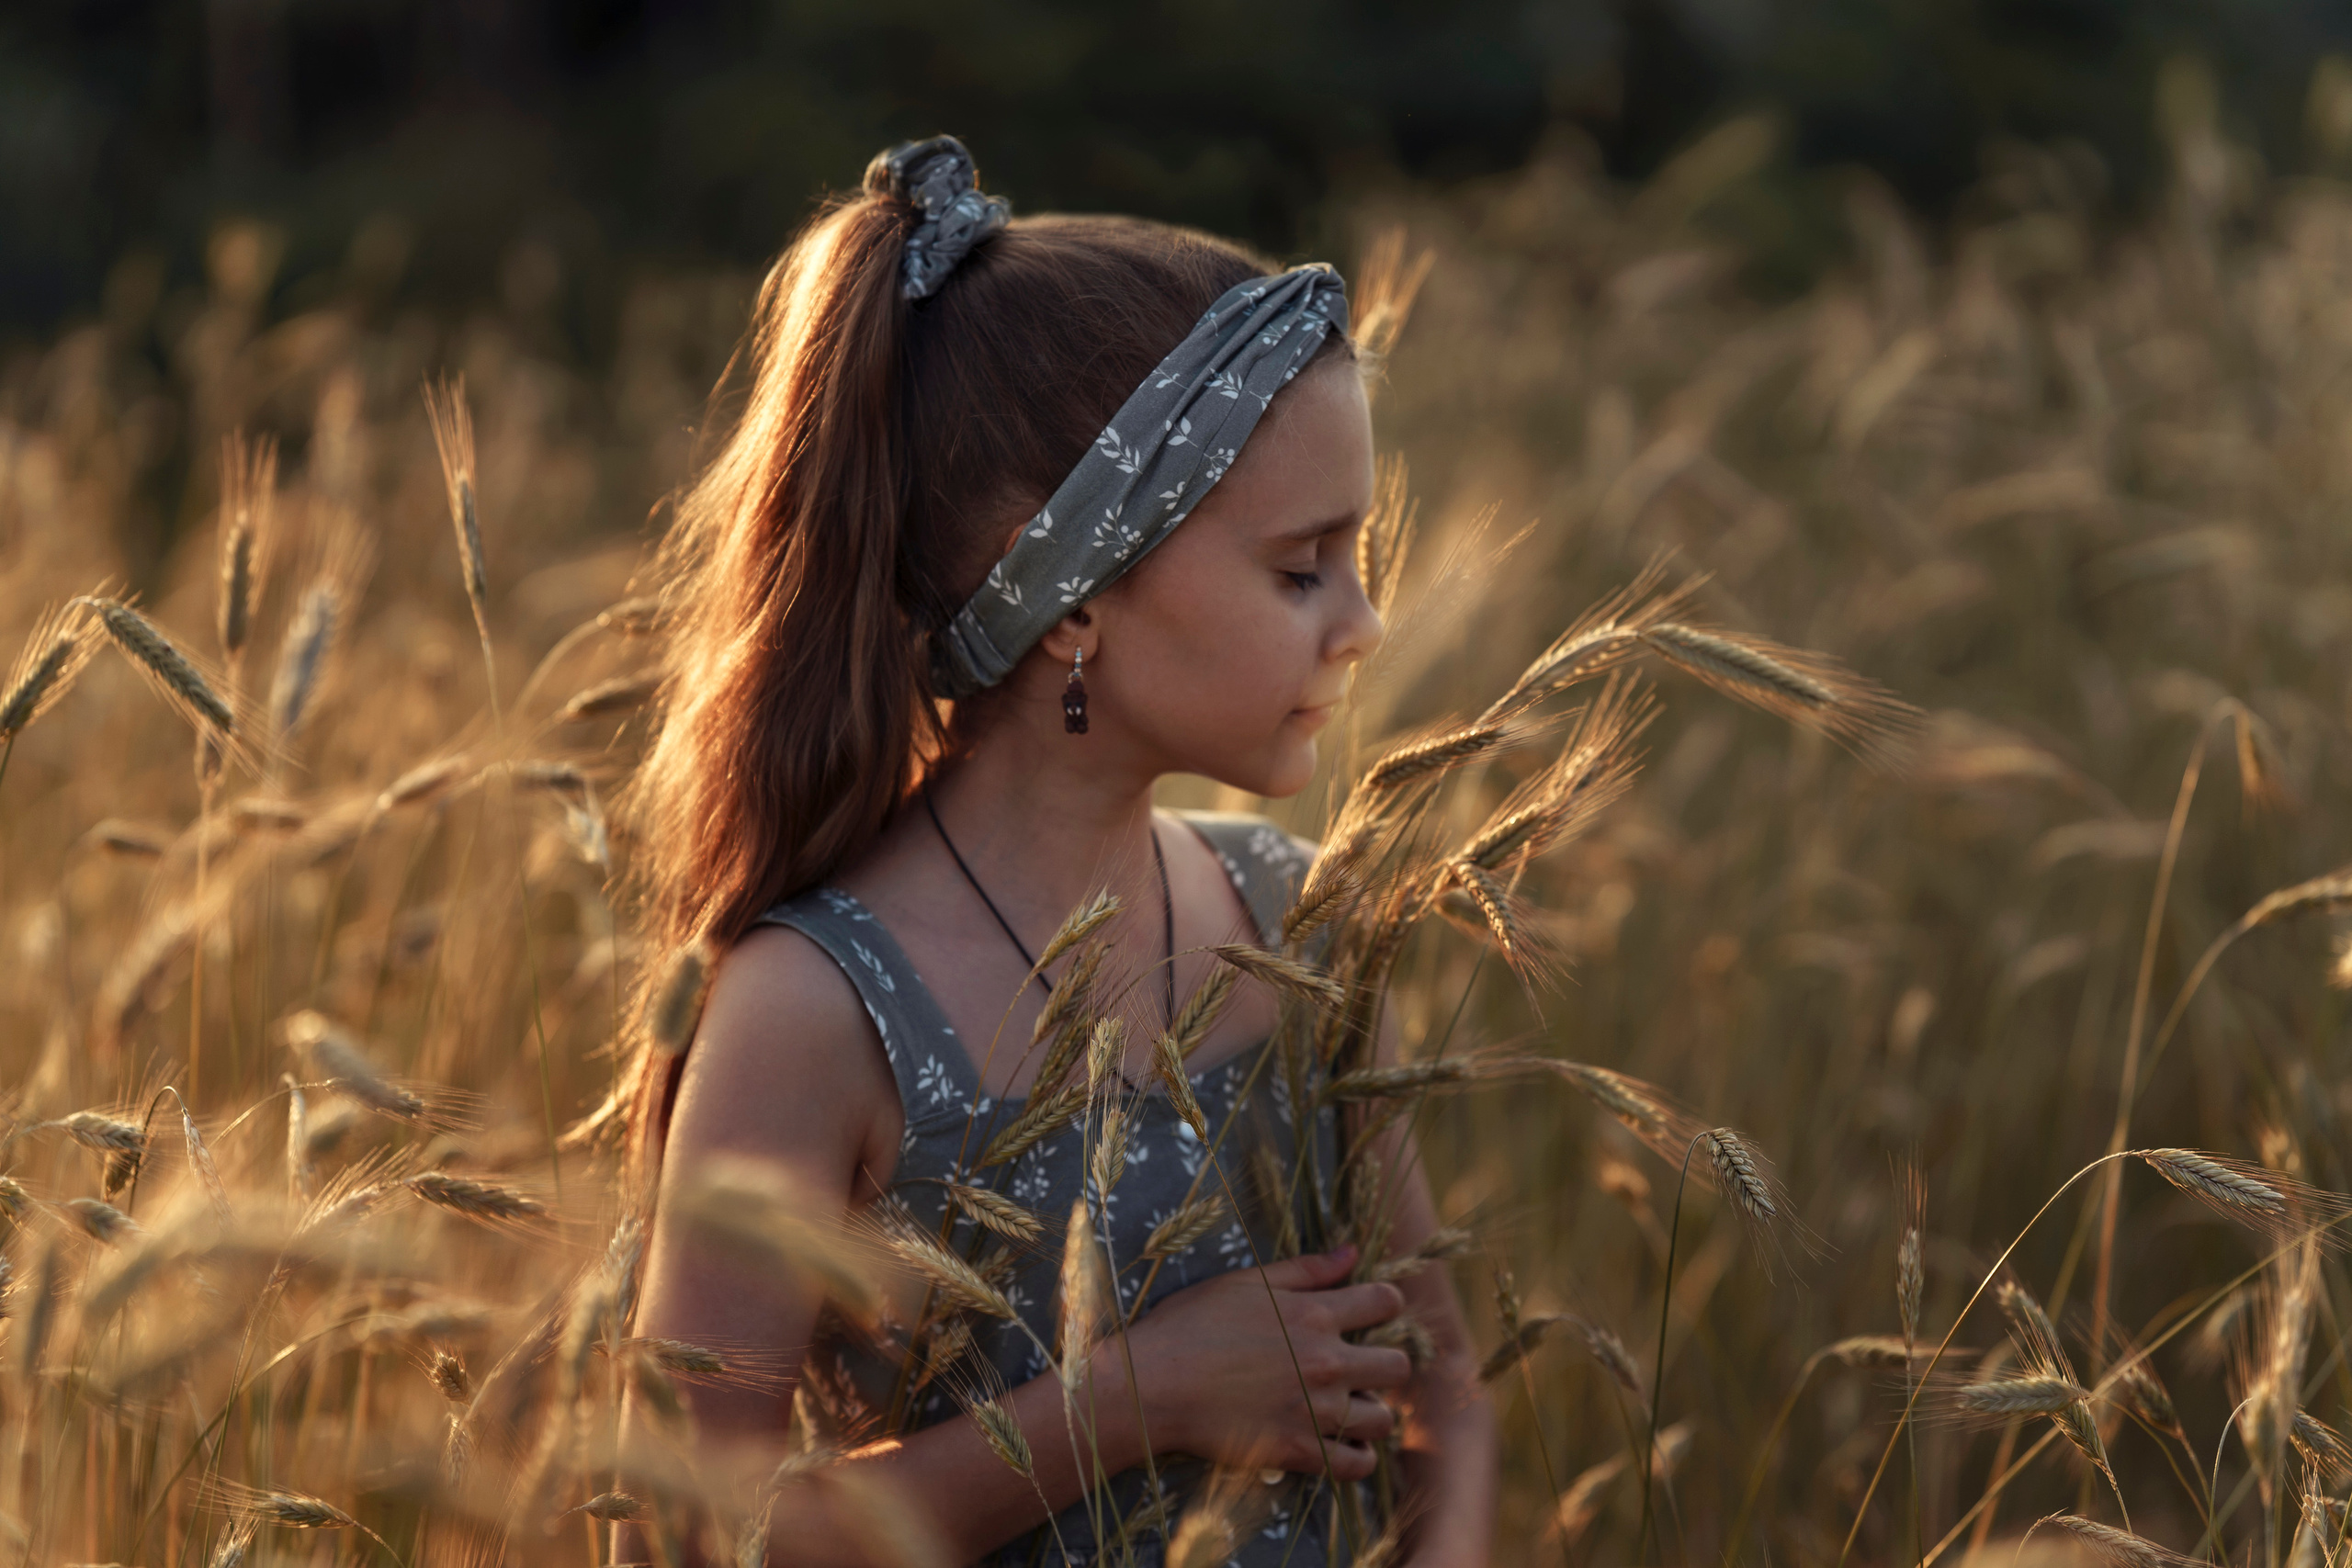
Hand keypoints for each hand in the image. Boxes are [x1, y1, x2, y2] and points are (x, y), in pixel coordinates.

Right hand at [1112, 1243, 1412, 1481]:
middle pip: (1397, 1366)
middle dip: (1384, 1363)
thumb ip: (1306, 1269)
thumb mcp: (1246, 1283)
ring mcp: (1315, 1410)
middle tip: (1360, 1367)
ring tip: (1347, 1408)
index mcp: (1315, 1313)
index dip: (1384, 1306)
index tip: (1370, 1315)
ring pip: (1383, 1419)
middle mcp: (1326, 1361)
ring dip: (1371, 1412)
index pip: (1385, 1303)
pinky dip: (1356, 1457)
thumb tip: (1353, 1252)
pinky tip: (1339, 1444)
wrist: (1153, 1384)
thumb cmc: (1190, 1325)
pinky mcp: (1298, 1450)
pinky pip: (1357, 1465)